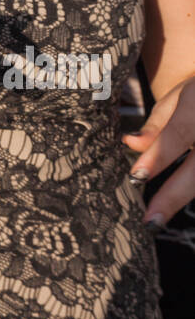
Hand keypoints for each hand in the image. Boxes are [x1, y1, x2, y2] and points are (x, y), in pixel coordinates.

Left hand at [123, 76, 194, 225]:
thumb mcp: (176, 98)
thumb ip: (156, 125)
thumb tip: (131, 143)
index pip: (177, 133)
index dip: (157, 157)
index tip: (136, 177)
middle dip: (174, 195)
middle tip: (151, 219)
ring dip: (182, 197)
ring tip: (158, 217)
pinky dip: (190, 190)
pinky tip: (171, 205)